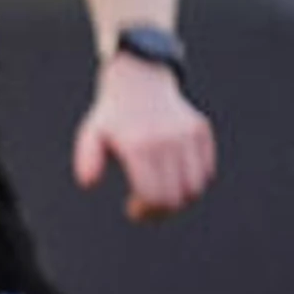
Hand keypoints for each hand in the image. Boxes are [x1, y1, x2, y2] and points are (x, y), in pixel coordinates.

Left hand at [71, 61, 214, 221]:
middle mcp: (167, 140)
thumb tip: (88, 184)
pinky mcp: (201, 131)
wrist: (138, 82)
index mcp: (139, 145)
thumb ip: (87, 160)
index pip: (154, 196)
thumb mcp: (91, 135)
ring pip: (195, 188)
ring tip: (161, 196)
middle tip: (145, 209)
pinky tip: (174, 180)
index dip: (145, 212)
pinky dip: (193, 183)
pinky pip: (206, 171)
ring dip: (180, 200)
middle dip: (161, 211)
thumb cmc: (112, 117)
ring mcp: (187, 135)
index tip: (133, 210)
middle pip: (177, 198)